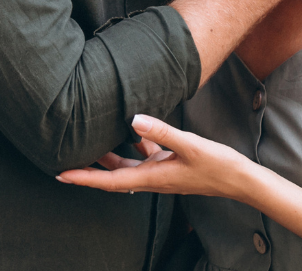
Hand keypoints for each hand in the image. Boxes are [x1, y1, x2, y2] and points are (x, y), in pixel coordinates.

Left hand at [56, 114, 254, 199]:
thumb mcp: (189, 145)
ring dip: (106, 158)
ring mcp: (160, 173)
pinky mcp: (170, 166)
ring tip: (88, 142)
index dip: (84, 178)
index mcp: (151, 178)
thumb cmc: (217, 166)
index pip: (109, 181)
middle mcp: (151, 179)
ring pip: (125, 166)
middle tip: (63, 159)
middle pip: (111, 175)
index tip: (61, 175)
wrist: (240, 180)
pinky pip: (143, 157)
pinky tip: (131, 131)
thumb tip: (133, 119)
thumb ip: (160, 132)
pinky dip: (133, 147)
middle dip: (88, 169)